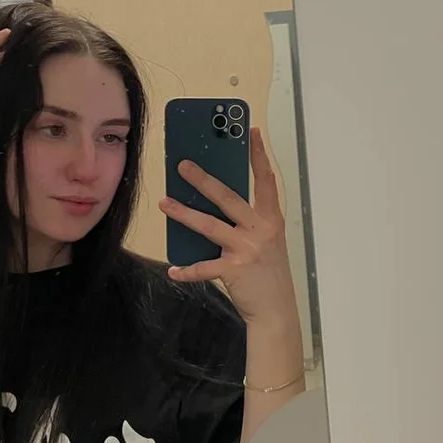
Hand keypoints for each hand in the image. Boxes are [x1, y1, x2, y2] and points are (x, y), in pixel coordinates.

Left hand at [158, 127, 298, 326]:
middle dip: (203, 179)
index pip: (265, 180)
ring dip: (184, 214)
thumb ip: (246, 223)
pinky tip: (173, 269)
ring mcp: (247, 249)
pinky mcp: (234, 270)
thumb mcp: (265, 241)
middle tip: (182, 165)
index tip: (251, 132)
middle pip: (228, 197)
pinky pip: (204, 267)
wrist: (277, 310)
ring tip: (165, 203)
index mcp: (270, 219)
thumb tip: (212, 205)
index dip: (259, 155)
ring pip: (209, 226)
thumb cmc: (269, 273)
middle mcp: (261, 230)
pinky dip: (187, 270)